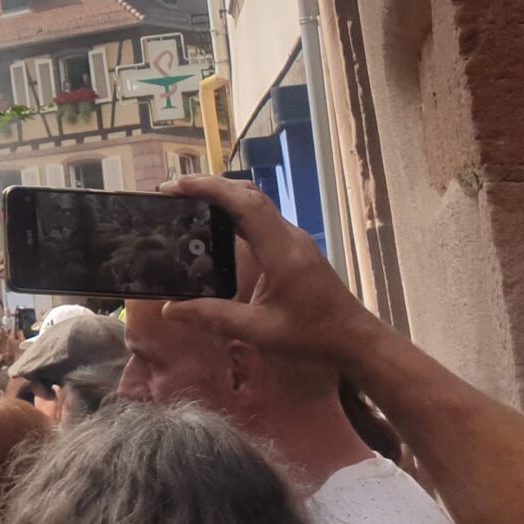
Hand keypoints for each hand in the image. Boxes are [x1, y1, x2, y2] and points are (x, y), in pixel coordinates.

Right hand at [155, 176, 395, 370]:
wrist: (353, 337)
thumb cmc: (312, 334)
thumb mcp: (259, 330)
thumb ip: (214, 317)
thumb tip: (170, 310)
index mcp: (281, 251)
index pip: (244, 204)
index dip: (209, 188)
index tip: (175, 186)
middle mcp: (288, 237)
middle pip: (248, 195)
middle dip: (209, 185)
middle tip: (172, 191)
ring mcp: (293, 239)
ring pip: (254, 203)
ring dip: (221, 196)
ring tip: (186, 202)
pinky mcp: (293, 247)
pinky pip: (260, 218)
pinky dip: (233, 212)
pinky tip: (214, 225)